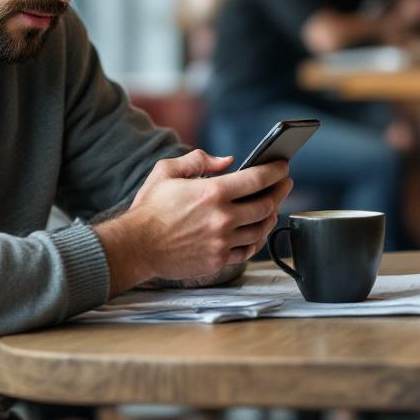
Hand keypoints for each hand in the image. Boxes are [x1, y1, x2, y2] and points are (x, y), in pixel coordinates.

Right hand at [93, 150, 291, 294]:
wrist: (135, 246)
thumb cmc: (149, 208)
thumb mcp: (167, 171)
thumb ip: (199, 159)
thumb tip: (227, 160)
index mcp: (212, 192)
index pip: (257, 179)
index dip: (276, 171)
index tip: (283, 167)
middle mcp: (222, 218)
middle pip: (266, 204)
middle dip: (280, 191)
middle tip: (285, 184)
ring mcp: (222, 242)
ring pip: (261, 229)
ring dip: (271, 216)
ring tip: (272, 206)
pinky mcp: (218, 260)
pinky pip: (248, 250)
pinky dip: (257, 239)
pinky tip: (257, 230)